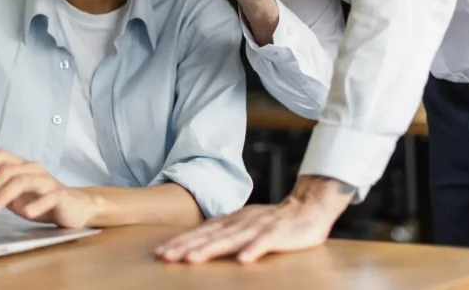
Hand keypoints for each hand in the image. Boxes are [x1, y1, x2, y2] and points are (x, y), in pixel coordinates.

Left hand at [0, 149, 96, 227]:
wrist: (75, 208)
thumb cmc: (41, 201)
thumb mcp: (16, 199)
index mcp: (21, 167)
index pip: (1, 156)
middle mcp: (33, 169)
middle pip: (7, 171)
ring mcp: (47, 181)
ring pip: (22, 181)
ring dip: (2, 196)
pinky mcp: (60, 195)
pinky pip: (48, 197)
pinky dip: (36, 204)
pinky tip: (26, 213)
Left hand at [154, 176, 354, 263]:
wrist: (308, 207)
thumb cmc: (274, 221)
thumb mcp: (244, 224)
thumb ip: (224, 232)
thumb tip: (198, 242)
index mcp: (231, 221)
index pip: (200, 232)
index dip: (180, 242)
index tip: (160, 252)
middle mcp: (240, 222)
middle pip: (209, 236)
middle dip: (186, 247)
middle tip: (165, 257)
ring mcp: (258, 227)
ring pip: (230, 239)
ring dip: (210, 249)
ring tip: (192, 259)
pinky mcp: (278, 234)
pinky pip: (264, 243)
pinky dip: (253, 250)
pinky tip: (243, 261)